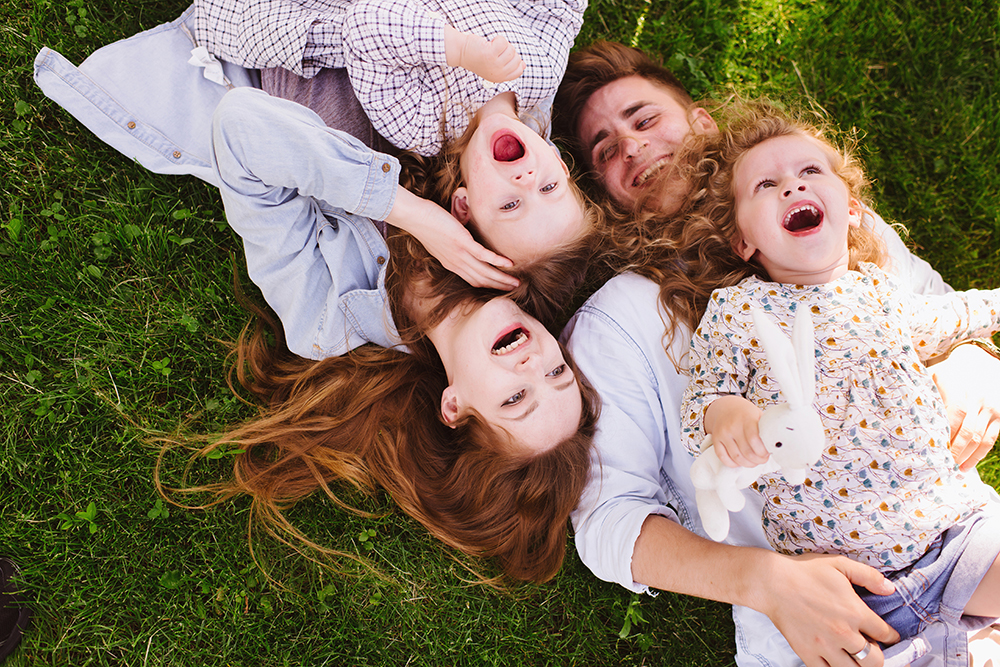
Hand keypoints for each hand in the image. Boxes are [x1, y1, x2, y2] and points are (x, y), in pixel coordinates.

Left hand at [385, 186, 517, 289]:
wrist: (415, 218)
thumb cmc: (426, 225)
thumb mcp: (440, 243)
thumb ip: (451, 248)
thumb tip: (459, 245)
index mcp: (452, 264)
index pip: (473, 280)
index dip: (489, 285)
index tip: (501, 287)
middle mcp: (456, 263)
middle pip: (482, 280)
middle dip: (499, 286)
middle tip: (515, 289)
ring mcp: (460, 254)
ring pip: (484, 271)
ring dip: (502, 278)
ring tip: (516, 282)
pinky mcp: (462, 243)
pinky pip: (483, 255)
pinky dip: (497, 261)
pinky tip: (509, 264)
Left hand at [444, 27, 524, 82]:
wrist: (461, 52)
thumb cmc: (479, 57)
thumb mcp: (495, 65)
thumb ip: (509, 67)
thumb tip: (524, 65)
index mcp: (499, 78)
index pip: (519, 71)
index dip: (516, 61)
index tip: (504, 56)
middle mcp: (498, 73)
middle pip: (516, 59)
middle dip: (509, 51)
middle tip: (496, 51)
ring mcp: (494, 64)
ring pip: (511, 50)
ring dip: (502, 44)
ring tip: (491, 47)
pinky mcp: (490, 54)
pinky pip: (503, 42)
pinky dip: (498, 39)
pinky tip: (490, 42)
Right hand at [704, 395, 769, 466]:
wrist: (726, 407)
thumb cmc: (746, 414)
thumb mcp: (758, 415)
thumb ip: (765, 429)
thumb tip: (776, 446)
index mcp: (746, 419)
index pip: (754, 440)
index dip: (762, 452)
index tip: (767, 454)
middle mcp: (732, 426)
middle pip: (746, 452)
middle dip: (757, 460)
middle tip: (762, 459)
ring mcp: (722, 433)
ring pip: (736, 457)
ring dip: (747, 464)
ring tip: (753, 462)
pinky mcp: (715, 439)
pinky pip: (723, 457)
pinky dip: (733, 464)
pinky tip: (740, 462)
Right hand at [752, 552, 899, 666]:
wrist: (771, 583)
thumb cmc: (804, 572)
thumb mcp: (839, 564)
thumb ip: (868, 575)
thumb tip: (890, 589)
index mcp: (855, 612)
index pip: (885, 634)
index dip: (891, 636)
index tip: (889, 636)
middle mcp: (844, 634)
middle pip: (876, 660)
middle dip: (880, 656)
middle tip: (873, 648)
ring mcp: (825, 647)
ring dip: (859, 665)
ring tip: (856, 657)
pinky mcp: (807, 654)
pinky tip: (836, 661)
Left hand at [931, 343, 999, 470]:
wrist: (979, 359)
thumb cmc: (948, 371)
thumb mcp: (933, 374)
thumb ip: (922, 392)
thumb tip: (901, 415)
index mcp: (958, 386)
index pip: (954, 415)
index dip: (945, 434)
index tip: (931, 449)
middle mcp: (978, 397)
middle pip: (967, 431)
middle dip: (953, 452)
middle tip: (939, 467)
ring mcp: (991, 407)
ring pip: (979, 438)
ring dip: (966, 457)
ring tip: (953, 470)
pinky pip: (990, 439)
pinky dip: (979, 454)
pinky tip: (967, 464)